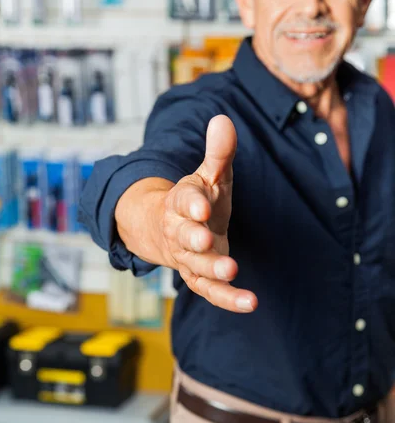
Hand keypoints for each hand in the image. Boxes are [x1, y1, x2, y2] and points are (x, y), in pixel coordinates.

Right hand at [161, 115, 257, 312]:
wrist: (173, 229)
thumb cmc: (198, 199)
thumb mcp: (210, 174)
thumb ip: (218, 153)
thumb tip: (223, 120)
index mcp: (181, 202)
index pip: (182, 201)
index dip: (191, 203)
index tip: (201, 204)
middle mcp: (180, 232)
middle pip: (184, 237)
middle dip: (195, 239)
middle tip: (207, 240)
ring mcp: (189, 257)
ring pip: (196, 267)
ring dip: (212, 271)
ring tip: (232, 271)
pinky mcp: (199, 277)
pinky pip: (210, 291)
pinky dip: (228, 298)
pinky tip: (250, 302)